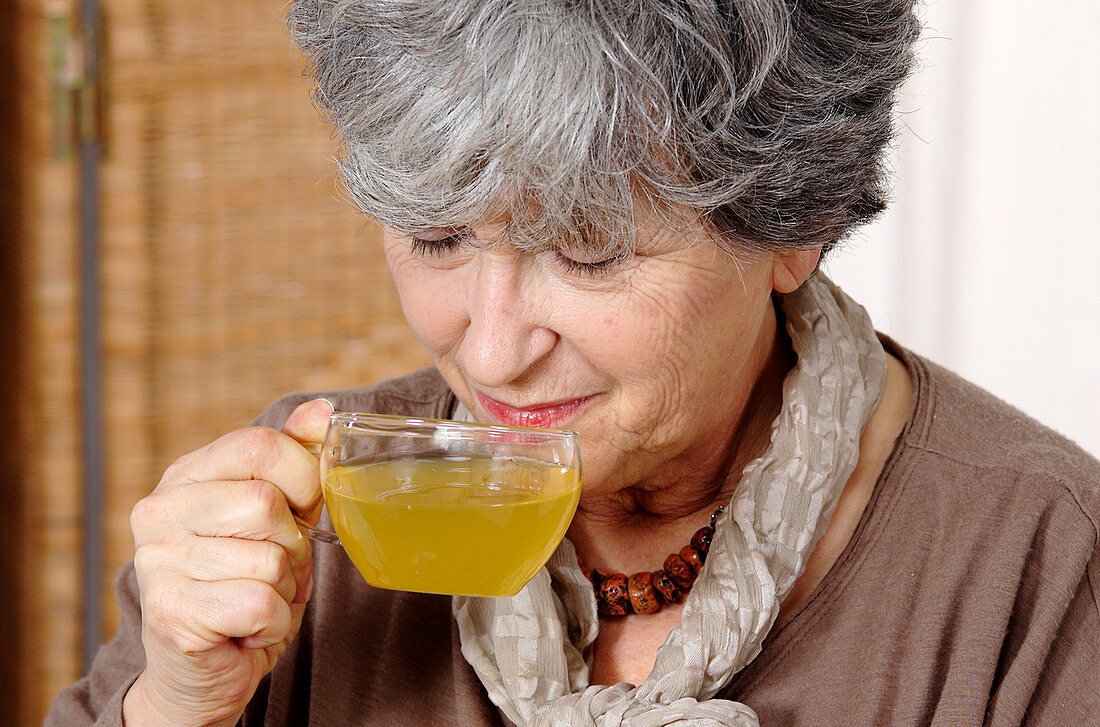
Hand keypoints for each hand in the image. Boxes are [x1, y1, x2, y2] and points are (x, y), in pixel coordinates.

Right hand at [123, 399, 332, 726]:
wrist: (204, 669)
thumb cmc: (244, 583)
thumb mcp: (277, 516)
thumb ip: (294, 459)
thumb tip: (322, 410)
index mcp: (186, 475)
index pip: (260, 444)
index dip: (303, 478)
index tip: (302, 510)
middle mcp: (159, 510)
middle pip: (267, 503)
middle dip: (294, 546)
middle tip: (274, 570)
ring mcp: (158, 561)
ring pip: (271, 558)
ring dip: (285, 590)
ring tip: (257, 599)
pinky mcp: (171, 611)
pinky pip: (262, 604)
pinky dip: (274, 624)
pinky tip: (247, 629)